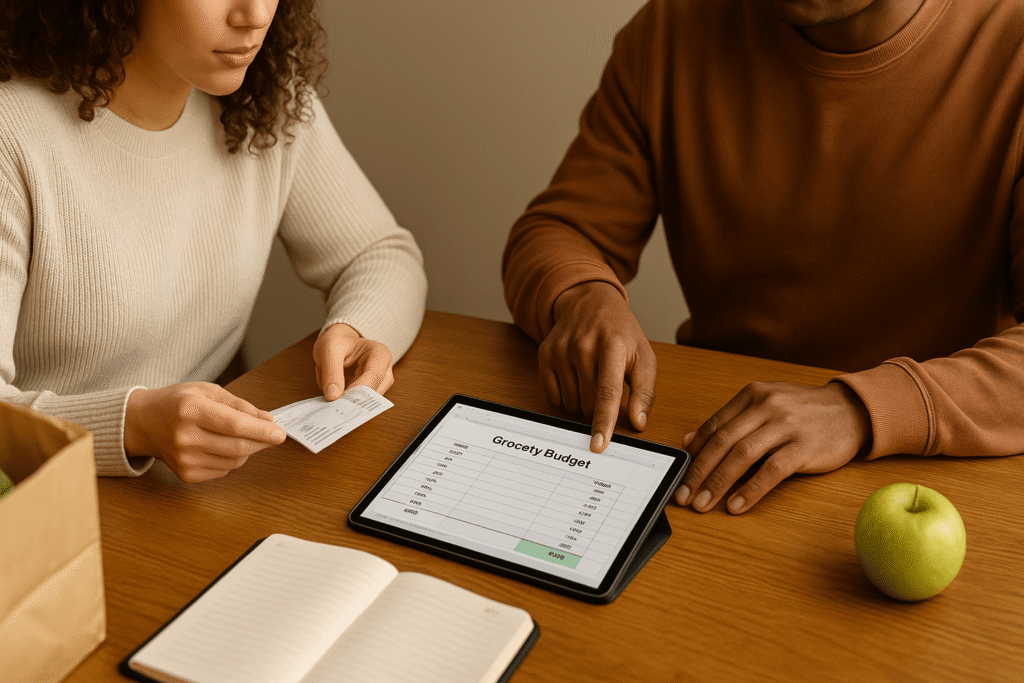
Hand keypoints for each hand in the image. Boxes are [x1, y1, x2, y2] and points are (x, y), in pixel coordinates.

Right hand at [125, 382, 285, 482]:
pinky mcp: (186, 475)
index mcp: (190, 409)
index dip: (261, 431)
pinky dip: (231, 460)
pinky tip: (221, 446)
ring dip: (248, 450)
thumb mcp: (209, 392)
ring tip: (240, 436)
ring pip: (234, 462)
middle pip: (238, 447)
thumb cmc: (179, 402)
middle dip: (262, 442)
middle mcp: (185, 436)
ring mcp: (184, 459)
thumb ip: (241, 406)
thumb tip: (269, 421)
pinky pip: (223, 471)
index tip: (280, 433)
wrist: (144, 422)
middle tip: (272, 435)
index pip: (235, 425)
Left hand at [313, 323, 393, 399]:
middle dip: (355, 400)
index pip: (373, 376)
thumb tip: (333, 396)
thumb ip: (331, 372)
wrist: (338, 343)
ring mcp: (379, 383)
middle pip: (375, 391)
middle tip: (335, 407)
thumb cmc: (337, 342)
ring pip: (368, 401)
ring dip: (352, 404)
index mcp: (380, 353)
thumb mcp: (329, 350)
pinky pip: (361, 403)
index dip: (358, 389)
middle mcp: (384, 370)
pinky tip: (336, 406)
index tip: (340, 399)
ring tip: (334, 407)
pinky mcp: (369, 393)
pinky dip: (349, 405)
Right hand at [541, 281, 656, 452]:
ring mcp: (561, 349)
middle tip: (607, 387)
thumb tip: (638, 422)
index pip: (607, 392)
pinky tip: (575, 378)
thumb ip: (645, 391)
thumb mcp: (644, 356)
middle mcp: (583, 346)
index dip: (604, 422)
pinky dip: (566, 397)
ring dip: (582, 403)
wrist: (590, 301)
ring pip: (571, 404)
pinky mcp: (545, 354)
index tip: (599, 444)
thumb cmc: (621, 333)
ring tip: (591, 378)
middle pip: (588, 404)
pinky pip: (553, 397)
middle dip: (599, 408)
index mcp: (613, 346)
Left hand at [674, 381, 870, 513]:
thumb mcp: (764, 406)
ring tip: (703, 503)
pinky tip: (736, 506)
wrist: (852, 410)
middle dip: (699, 471)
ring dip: (718, 483)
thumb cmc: (803, 412)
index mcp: (752, 394)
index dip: (694, 452)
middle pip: (723, 441)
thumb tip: (688, 441)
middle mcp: (767, 406)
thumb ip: (729, 422)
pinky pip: (771, 471)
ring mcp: (786, 425)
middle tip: (683, 495)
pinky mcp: (805, 447)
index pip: (714, 425)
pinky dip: (751, 490)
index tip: (679, 473)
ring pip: (742, 456)